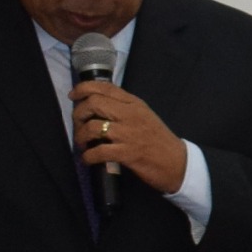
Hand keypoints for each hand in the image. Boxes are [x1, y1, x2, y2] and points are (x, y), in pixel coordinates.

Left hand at [69, 79, 188, 193]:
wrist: (179, 163)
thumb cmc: (159, 140)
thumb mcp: (144, 116)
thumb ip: (124, 107)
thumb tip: (97, 104)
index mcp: (135, 103)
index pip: (105, 87)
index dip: (83, 88)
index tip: (73, 95)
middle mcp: (131, 114)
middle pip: (94, 103)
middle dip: (78, 114)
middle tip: (79, 125)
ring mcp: (129, 134)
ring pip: (92, 127)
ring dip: (80, 137)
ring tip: (83, 143)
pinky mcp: (127, 153)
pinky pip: (98, 151)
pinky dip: (88, 156)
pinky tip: (88, 159)